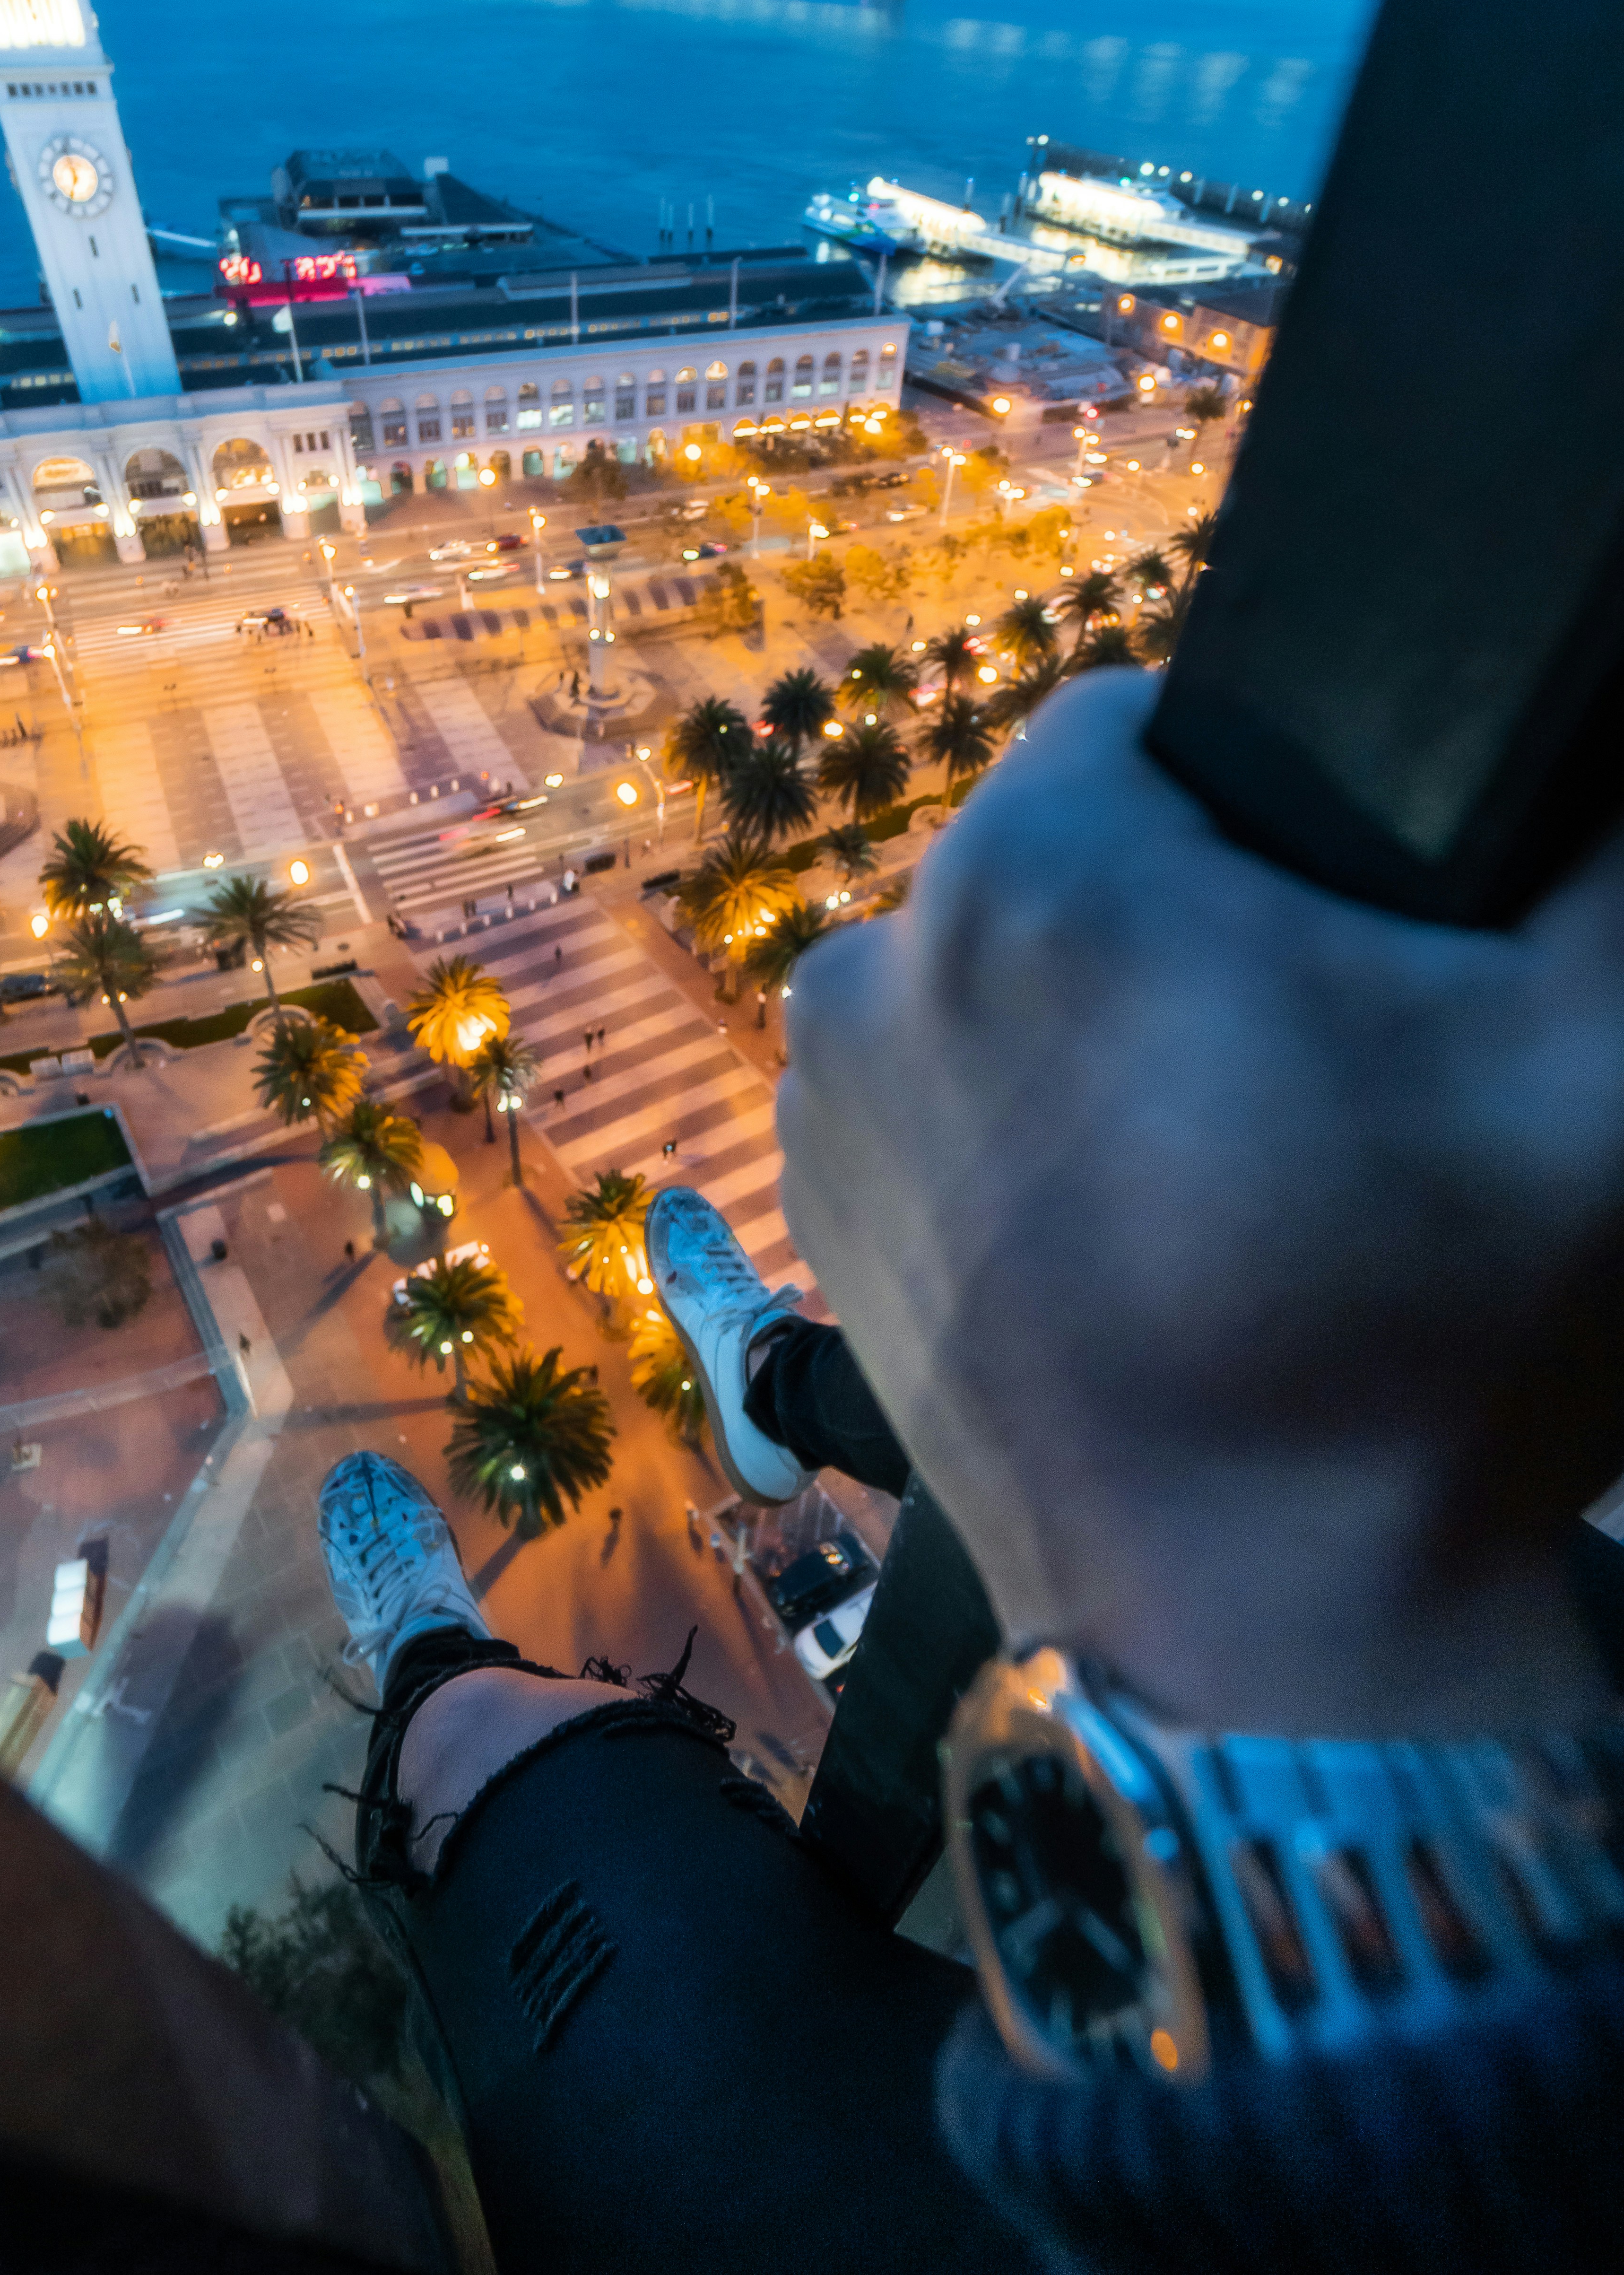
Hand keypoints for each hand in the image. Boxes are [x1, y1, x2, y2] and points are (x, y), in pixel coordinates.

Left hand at [778, 670, 1623, 1733]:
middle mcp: (879, 969)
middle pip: (1056, 859)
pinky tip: (1119, 1222)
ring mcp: (824, 1107)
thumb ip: (1603, 842)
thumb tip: (1582, 727)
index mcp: (1036, 877)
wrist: (1268, 1637)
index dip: (1260, 808)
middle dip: (1170, 920)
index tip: (1334, 922)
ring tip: (1212, 1161)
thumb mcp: (1602, 1055)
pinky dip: (1005, 1127)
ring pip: (986, 978)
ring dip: (1085, 1026)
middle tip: (1301, 1068)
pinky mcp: (816, 1222)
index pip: (1143, 725)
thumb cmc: (1426, 1343)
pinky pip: (925, 1096)